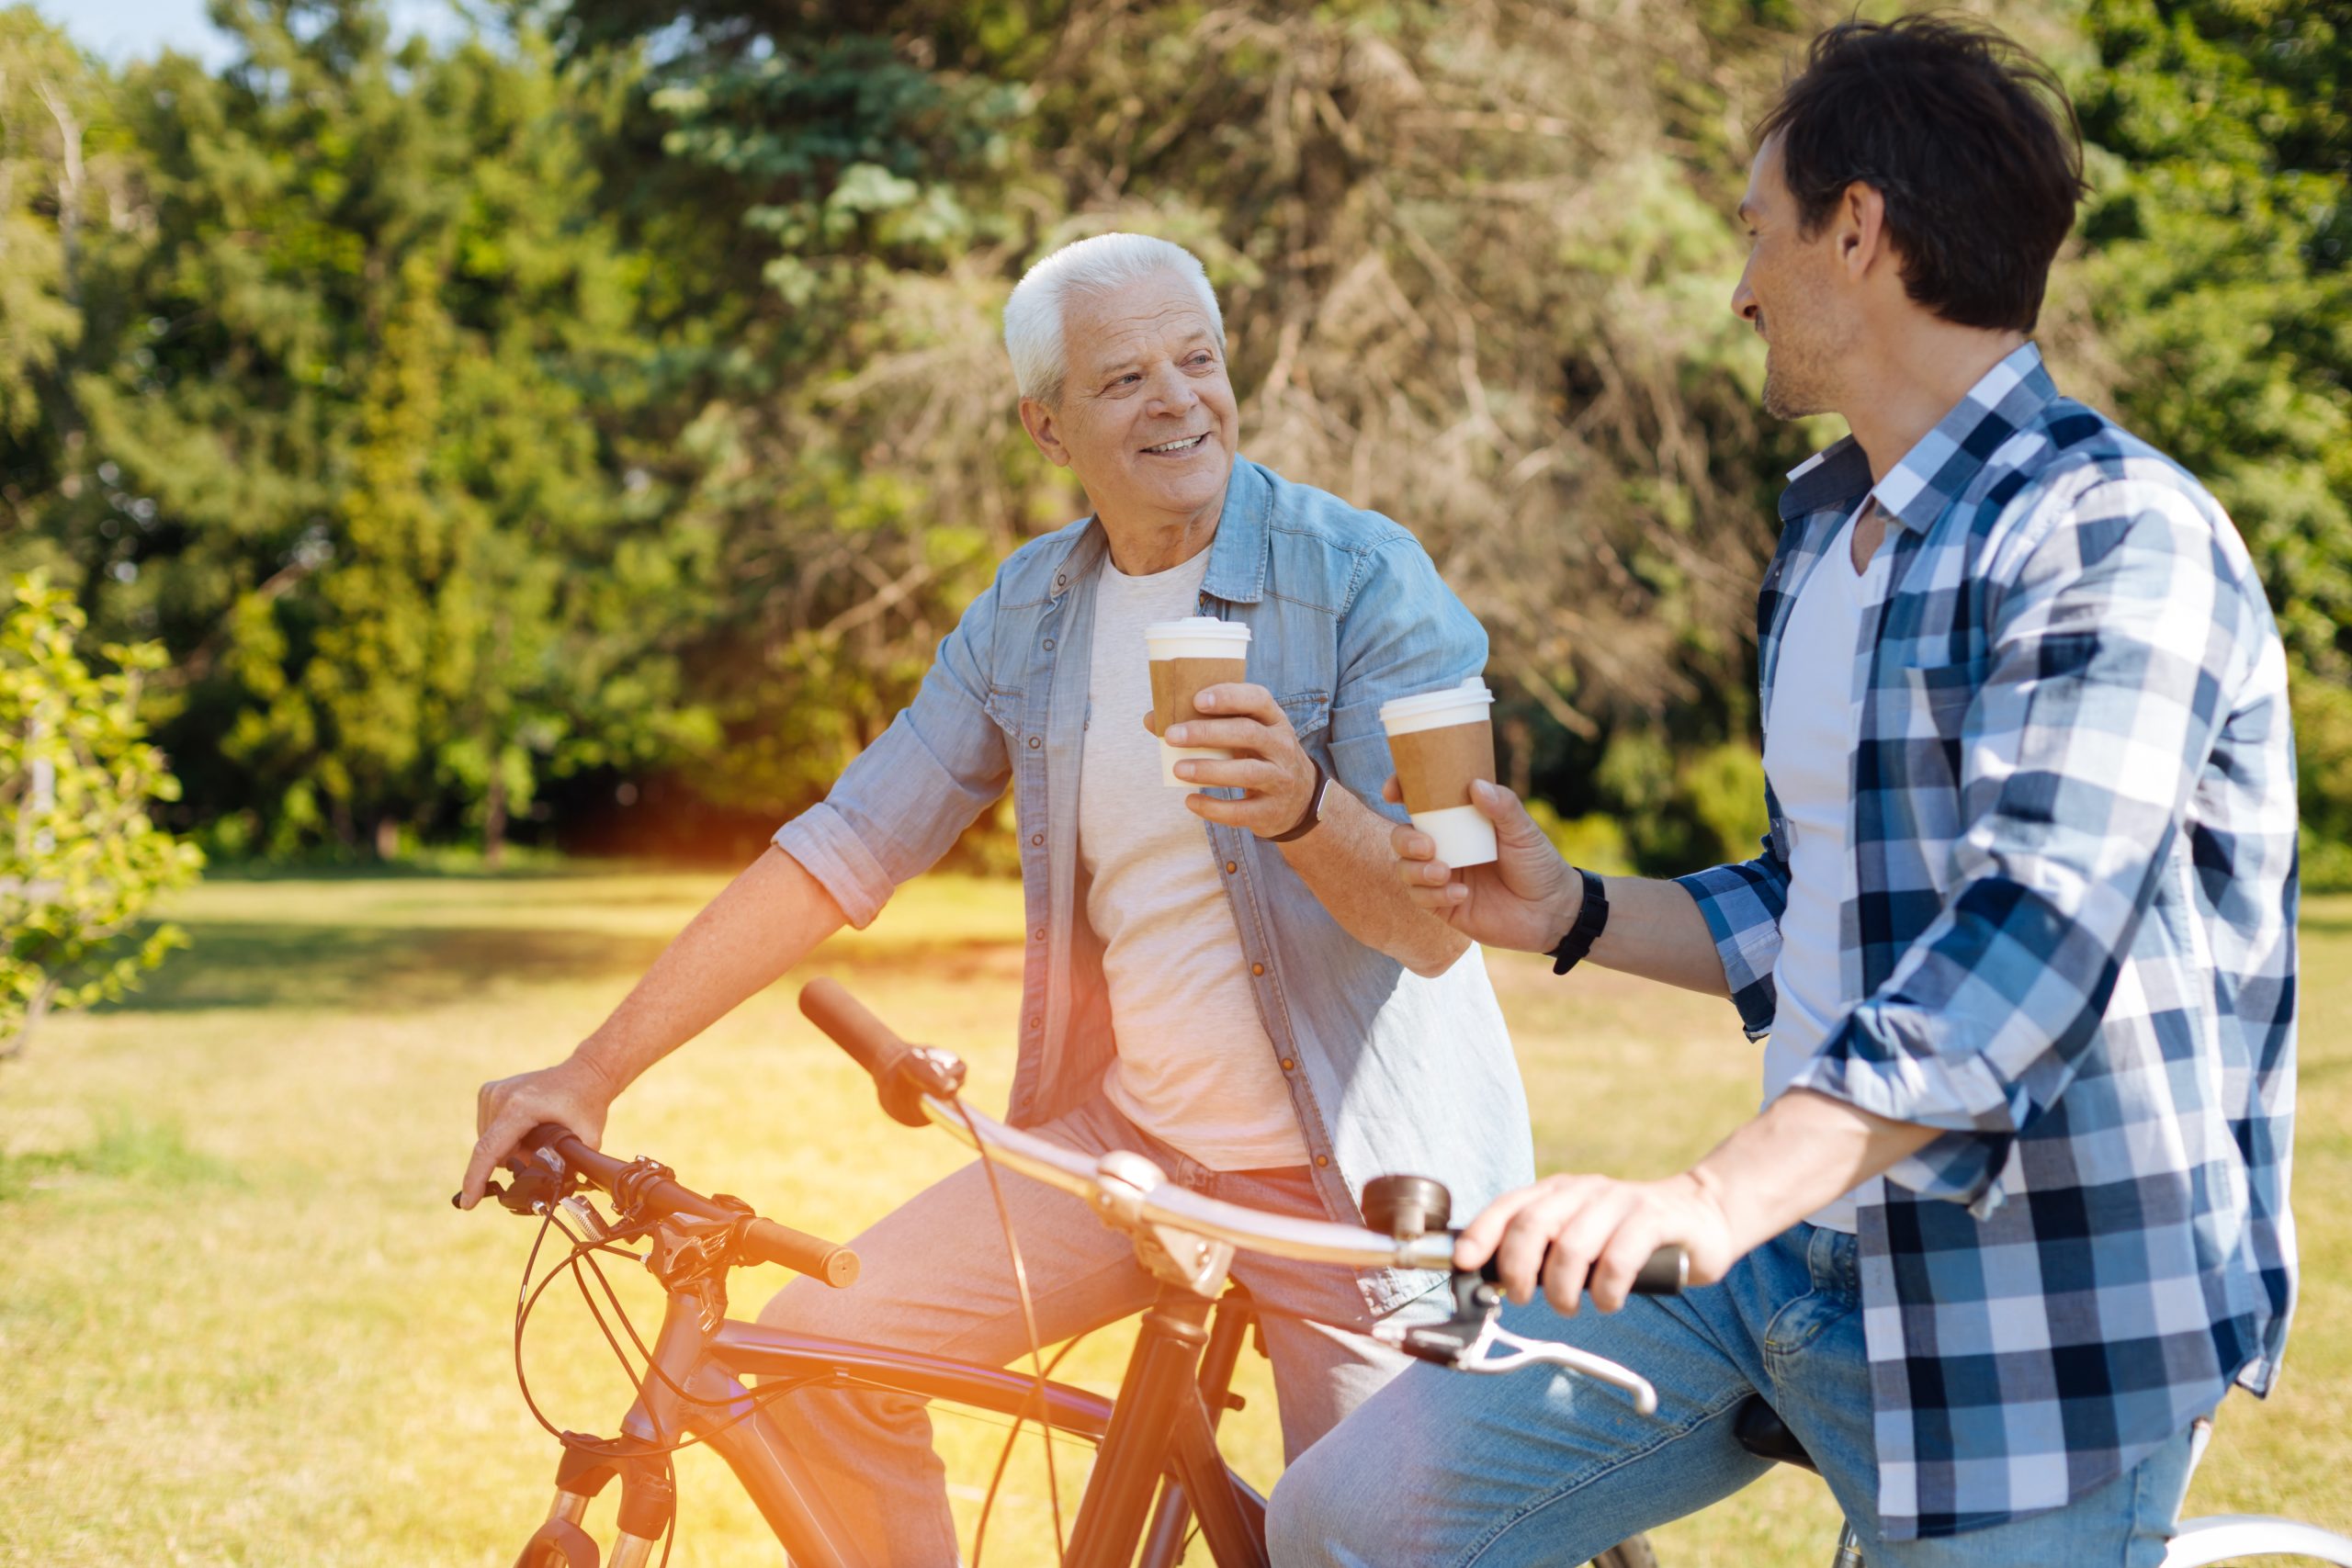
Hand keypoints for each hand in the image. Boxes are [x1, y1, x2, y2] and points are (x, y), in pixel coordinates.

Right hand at [458, 1054, 619, 1208]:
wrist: (584, 1074)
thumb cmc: (587, 1104)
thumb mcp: (587, 1139)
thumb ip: (571, 1165)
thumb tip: (554, 1189)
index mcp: (520, 1107)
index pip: (489, 1149)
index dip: (476, 1179)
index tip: (467, 1203)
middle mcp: (501, 1095)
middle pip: (491, 1149)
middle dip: (510, 1161)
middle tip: (541, 1151)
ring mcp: (493, 1091)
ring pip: (487, 1140)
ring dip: (506, 1148)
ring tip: (535, 1135)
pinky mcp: (489, 1090)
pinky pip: (487, 1128)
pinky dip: (502, 1136)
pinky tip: (525, 1129)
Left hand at [1148, 682, 1317, 838]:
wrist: (1299, 799)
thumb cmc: (1258, 755)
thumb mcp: (1245, 734)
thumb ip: (1205, 724)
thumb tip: (1151, 719)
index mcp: (1274, 719)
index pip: (1258, 699)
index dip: (1228, 697)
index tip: (1197, 700)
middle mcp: (1281, 746)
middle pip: (1247, 733)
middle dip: (1207, 733)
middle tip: (1172, 736)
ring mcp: (1280, 779)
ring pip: (1246, 772)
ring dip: (1209, 770)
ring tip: (1178, 770)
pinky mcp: (1272, 810)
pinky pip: (1242, 811)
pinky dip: (1214, 808)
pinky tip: (1191, 801)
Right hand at [1384, 776, 1580, 951]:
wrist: (1552, 912)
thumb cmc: (1539, 865)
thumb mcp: (1524, 831)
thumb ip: (1503, 806)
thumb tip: (1475, 785)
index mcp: (1460, 823)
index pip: (1421, 803)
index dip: (1401, 791)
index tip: (1393, 791)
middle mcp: (1446, 847)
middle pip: (1403, 837)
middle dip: (1405, 840)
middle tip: (1427, 847)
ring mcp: (1442, 877)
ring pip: (1405, 869)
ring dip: (1417, 870)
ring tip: (1445, 873)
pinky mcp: (1444, 905)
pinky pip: (1421, 898)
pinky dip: (1435, 895)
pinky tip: (1461, 895)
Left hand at [1454, 1170, 1737, 1313]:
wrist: (1702, 1213)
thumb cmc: (1628, 1235)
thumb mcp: (1581, 1236)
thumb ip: (1545, 1251)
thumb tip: (1496, 1281)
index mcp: (1559, 1191)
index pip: (1509, 1205)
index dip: (1481, 1234)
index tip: (1463, 1264)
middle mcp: (1585, 1190)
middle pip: (1534, 1224)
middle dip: (1519, 1269)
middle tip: (1523, 1298)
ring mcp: (1621, 1201)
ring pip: (1573, 1245)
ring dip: (1563, 1288)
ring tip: (1569, 1306)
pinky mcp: (1656, 1218)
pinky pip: (1619, 1257)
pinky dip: (1607, 1290)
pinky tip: (1609, 1302)